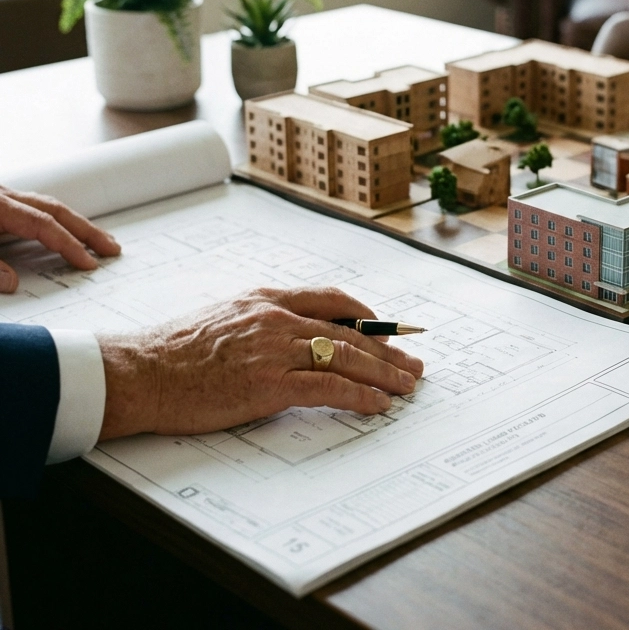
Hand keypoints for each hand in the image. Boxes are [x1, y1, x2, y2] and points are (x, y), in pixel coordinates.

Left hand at [0, 186, 120, 292]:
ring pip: (48, 205)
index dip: (69, 244)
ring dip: (74, 222)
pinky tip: (63, 228)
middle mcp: (4, 197)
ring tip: (96, 238)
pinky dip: (56, 219)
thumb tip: (12, 282)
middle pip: (55, 210)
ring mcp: (2, 196)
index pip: (44, 224)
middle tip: (111, 246)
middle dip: (86, 230)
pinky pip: (36, 207)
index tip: (88, 262)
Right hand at [97, 286, 424, 439]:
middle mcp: (277, 318)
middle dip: (387, 349)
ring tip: (407, 384)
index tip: (387, 328)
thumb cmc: (175, 350)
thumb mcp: (225, 315)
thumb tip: (296, 333)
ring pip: (345, 358)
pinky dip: (359, 395)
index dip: (366, 314)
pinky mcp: (269, 384)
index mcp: (267, 299)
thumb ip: (263, 319)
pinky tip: (378, 403)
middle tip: (413, 362)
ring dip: (384, 373)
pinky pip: (328, 388)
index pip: (332, 299)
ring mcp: (275, 350)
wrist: (142, 371)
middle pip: (349, 332)